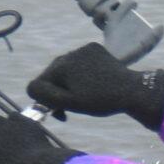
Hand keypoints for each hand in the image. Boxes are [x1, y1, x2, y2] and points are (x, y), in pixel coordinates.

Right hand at [27, 42, 163, 129]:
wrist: (132, 90)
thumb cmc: (101, 100)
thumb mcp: (70, 103)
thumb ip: (45, 96)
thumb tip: (31, 89)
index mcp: (59, 65)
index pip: (38, 84)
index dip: (46, 102)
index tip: (63, 114)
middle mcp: (68, 53)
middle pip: (52, 76)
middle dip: (58, 92)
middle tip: (73, 108)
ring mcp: (82, 49)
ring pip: (66, 70)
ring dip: (70, 83)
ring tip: (85, 95)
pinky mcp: (94, 49)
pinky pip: (80, 63)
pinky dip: (82, 74)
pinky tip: (95, 83)